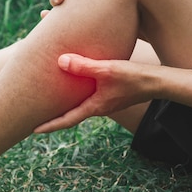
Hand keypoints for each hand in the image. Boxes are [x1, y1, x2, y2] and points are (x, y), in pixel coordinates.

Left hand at [34, 54, 156, 132]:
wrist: (158, 82)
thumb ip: (84, 66)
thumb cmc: (134, 77)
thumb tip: (60, 61)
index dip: (49, 125)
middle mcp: (97, 107)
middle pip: (70, 114)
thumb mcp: (108, 70)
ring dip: (64, 104)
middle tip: (33, 117)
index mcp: (94, 107)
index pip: (67, 120)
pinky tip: (72, 83)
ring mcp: (104, 101)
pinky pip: (87, 95)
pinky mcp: (109, 93)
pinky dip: (76, 93)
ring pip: (78, 104)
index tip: (33, 130)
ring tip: (48, 100)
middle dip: (53, 116)